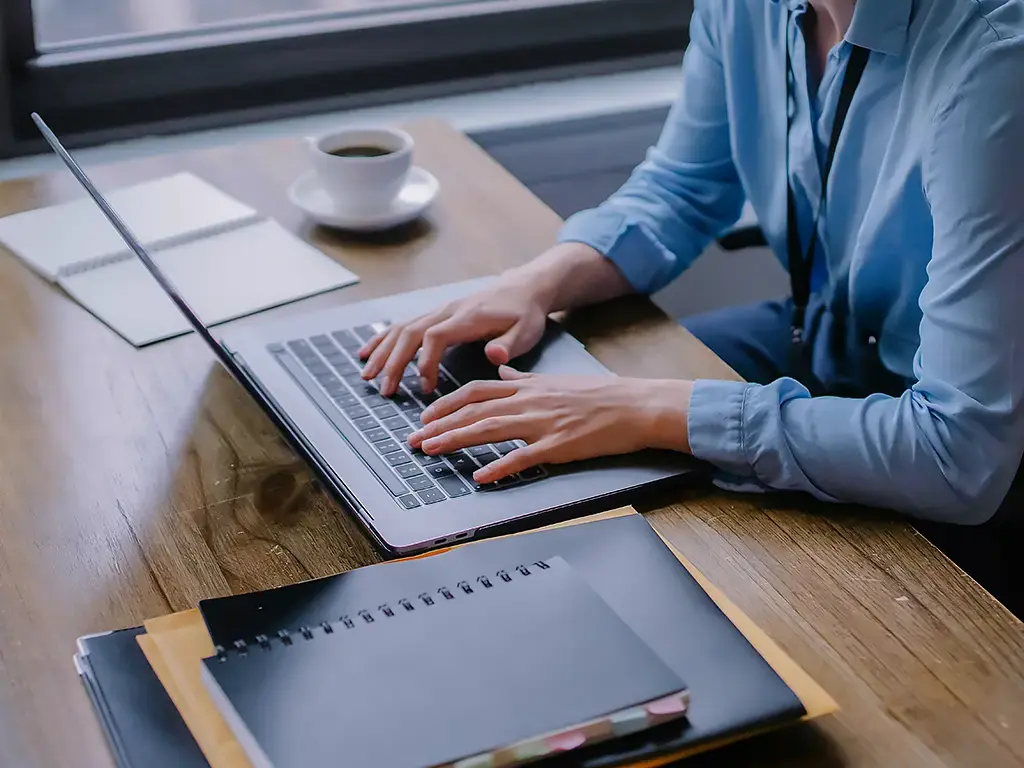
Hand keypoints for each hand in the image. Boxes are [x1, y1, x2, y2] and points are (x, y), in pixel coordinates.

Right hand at [357, 274, 551, 396]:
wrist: (523, 287)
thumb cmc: (525, 313)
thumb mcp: (527, 330)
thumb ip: (509, 345)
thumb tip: (494, 356)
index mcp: (467, 317)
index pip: (435, 336)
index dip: (425, 361)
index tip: (424, 386)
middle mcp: (448, 311)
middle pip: (411, 333)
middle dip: (394, 362)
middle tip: (385, 390)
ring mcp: (439, 311)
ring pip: (402, 328)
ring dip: (383, 352)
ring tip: (367, 375)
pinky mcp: (437, 315)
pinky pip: (404, 326)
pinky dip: (383, 340)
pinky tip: (368, 353)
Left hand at [408, 366, 692, 483]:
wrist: (636, 405)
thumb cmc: (600, 395)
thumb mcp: (556, 380)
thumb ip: (525, 378)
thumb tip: (503, 371)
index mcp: (528, 386)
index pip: (476, 391)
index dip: (446, 403)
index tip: (426, 415)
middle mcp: (529, 401)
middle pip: (474, 411)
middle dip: (439, 424)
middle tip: (414, 439)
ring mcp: (543, 423)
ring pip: (489, 429)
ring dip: (456, 440)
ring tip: (431, 450)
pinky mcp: (559, 445)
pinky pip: (523, 458)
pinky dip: (499, 467)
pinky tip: (480, 478)